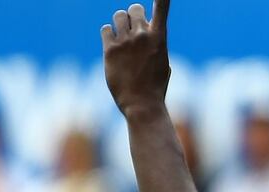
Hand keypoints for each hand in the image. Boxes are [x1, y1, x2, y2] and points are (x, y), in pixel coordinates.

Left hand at [101, 0, 170, 116]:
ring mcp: (125, 42)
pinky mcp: (110, 50)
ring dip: (120, 24)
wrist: (141, 105)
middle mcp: (142, 35)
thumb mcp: (162, 61)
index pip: (162, 7)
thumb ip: (154, 42)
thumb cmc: (155, 86)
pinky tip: (113, 48)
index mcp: (159, 38)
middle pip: (134, 8)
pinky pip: (106, 29)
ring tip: (123, 39)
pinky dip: (109, 35)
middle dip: (133, 16)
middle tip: (134, 30)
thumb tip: (145, 30)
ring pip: (118, 15)